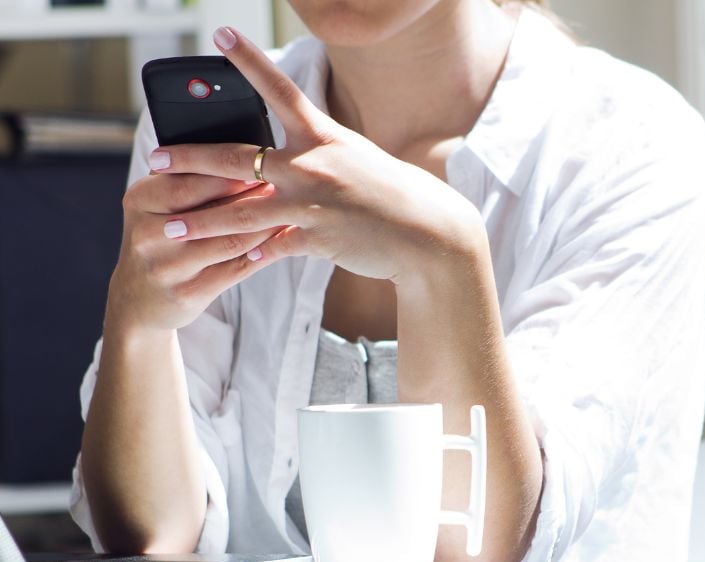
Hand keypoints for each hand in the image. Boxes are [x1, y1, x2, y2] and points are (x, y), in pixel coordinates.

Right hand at [109, 171, 281, 331]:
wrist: (139, 298)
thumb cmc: (161, 238)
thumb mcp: (157, 204)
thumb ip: (185, 177)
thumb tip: (240, 150)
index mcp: (140, 200)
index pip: (187, 180)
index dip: (228, 170)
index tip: (262, 160)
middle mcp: (148, 234)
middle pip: (208, 211)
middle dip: (249, 196)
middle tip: (282, 184)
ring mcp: (166, 267)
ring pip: (228, 241)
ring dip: (264, 225)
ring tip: (289, 210)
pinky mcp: (188, 293)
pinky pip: (236, 268)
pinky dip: (263, 252)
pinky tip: (282, 240)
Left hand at [150, 27, 486, 287]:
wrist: (426, 232)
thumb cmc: (391, 193)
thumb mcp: (354, 159)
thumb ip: (314, 158)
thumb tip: (279, 165)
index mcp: (323, 138)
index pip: (280, 92)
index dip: (250, 62)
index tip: (221, 35)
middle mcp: (313, 166)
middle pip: (239, 158)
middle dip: (193, 158)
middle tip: (155, 158)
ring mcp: (313, 204)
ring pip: (243, 212)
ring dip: (202, 221)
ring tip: (168, 227)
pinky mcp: (317, 239)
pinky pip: (273, 248)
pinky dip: (251, 255)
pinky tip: (230, 261)